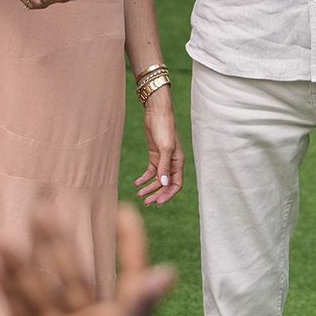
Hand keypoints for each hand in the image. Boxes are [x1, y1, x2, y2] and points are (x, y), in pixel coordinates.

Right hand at [1, 207, 176, 315]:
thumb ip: (138, 308)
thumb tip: (168, 272)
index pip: (128, 274)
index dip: (129, 244)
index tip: (124, 211)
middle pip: (75, 274)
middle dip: (59, 241)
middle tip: (45, 203)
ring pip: (43, 290)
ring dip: (25, 262)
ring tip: (8, 234)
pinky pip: (20, 312)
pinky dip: (7, 288)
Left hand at [133, 91, 182, 205]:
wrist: (156, 113)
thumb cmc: (164, 128)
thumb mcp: (165, 148)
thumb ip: (164, 166)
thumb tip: (164, 183)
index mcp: (178, 162)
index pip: (176, 184)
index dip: (168, 194)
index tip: (157, 202)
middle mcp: (172, 163)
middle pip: (165, 184)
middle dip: (156, 194)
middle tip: (146, 202)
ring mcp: (163, 160)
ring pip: (157, 180)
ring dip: (149, 188)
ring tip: (139, 195)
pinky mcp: (154, 156)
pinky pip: (150, 172)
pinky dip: (144, 178)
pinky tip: (136, 183)